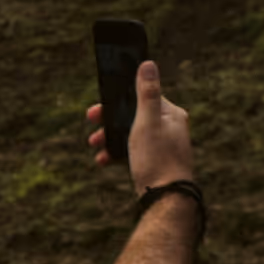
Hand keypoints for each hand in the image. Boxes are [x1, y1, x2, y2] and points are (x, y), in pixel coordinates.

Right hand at [85, 60, 195, 197]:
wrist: (166, 199)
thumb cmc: (158, 159)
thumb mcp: (147, 122)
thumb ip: (146, 93)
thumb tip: (148, 64)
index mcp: (171, 114)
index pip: (142, 96)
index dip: (118, 99)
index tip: (98, 106)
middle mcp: (170, 127)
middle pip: (134, 114)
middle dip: (110, 119)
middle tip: (91, 121)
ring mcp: (163, 145)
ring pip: (131, 133)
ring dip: (110, 137)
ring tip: (94, 145)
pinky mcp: (156, 161)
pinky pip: (133, 150)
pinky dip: (117, 152)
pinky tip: (104, 159)